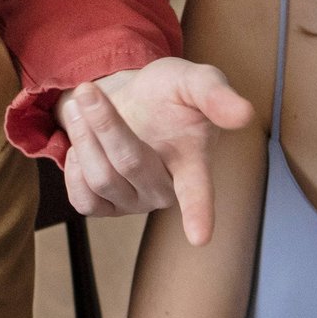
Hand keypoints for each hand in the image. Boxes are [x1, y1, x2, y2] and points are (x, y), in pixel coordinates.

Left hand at [56, 57, 253, 238]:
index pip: (198, 192)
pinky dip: (72, 167)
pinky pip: (82, 199)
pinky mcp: (105, 208)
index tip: (200, 237)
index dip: (200, 213)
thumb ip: (214, 94)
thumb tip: (244, 113)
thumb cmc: (167, 93)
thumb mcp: (192, 80)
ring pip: (101, 178)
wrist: (129, 100)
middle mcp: (166, 191)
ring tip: (82, 107)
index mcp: (194, 164)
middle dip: (104, 123)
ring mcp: (134, 204)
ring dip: (83, 136)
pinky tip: (80, 146)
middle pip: (128, 163)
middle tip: (88, 91)